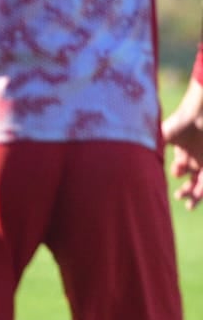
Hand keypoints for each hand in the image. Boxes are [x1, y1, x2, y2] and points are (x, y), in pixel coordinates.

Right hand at [161, 79, 202, 208]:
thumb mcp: (161, 136)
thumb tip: (124, 155)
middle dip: (186, 190)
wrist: (199, 114)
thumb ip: (149, 146)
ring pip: (200, 181)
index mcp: (182, 149)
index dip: (178, 173)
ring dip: (195, 193)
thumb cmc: (180, 122)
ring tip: (190, 204)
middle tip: (179, 197)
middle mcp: (194, 155)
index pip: (181, 168)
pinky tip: (198, 195)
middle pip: (191, 177)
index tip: (177, 172)